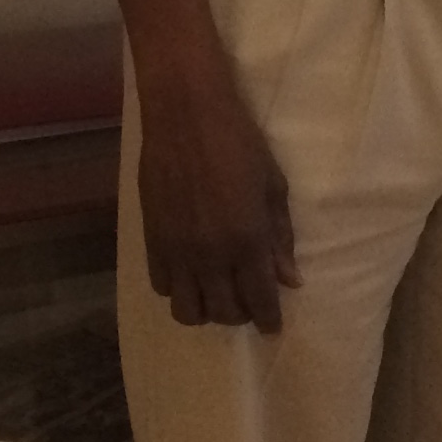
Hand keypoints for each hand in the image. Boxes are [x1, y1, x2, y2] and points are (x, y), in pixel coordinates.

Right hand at [135, 59, 299, 331]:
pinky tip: (191, 274)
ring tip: (218, 292)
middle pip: (224, 313)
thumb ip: (280, 236)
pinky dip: (179, 289)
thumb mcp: (273, 185)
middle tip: (249, 302)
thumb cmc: (239, 141)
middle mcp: (210, 255)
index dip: (269, 319)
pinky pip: (162, 287)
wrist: (185, 114)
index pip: (259, 300)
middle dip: (241, 315)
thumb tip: (290, 279)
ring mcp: (177, 251)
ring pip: (187, 311)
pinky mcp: (151, 240)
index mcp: (247, 240)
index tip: (274, 326)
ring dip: (206, 309)